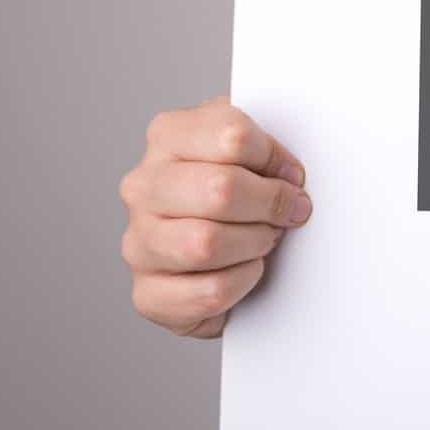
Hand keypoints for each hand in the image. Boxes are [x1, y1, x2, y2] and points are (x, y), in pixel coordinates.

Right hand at [119, 95, 311, 337]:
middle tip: (289, 212)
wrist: (216, 251)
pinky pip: (210, 291)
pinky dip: (243, 282)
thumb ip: (271, 142)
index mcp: (169, 136)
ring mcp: (138, 241)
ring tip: (264, 239)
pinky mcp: (148, 293)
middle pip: (221, 190)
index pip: (233, 137)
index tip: (291, 175)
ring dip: (255, 243)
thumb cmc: (241, 193)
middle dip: (269, 204)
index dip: (276, 159)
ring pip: (206, 244)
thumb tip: (289, 174)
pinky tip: (245, 269)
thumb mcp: (254, 149)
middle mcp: (143, 186)